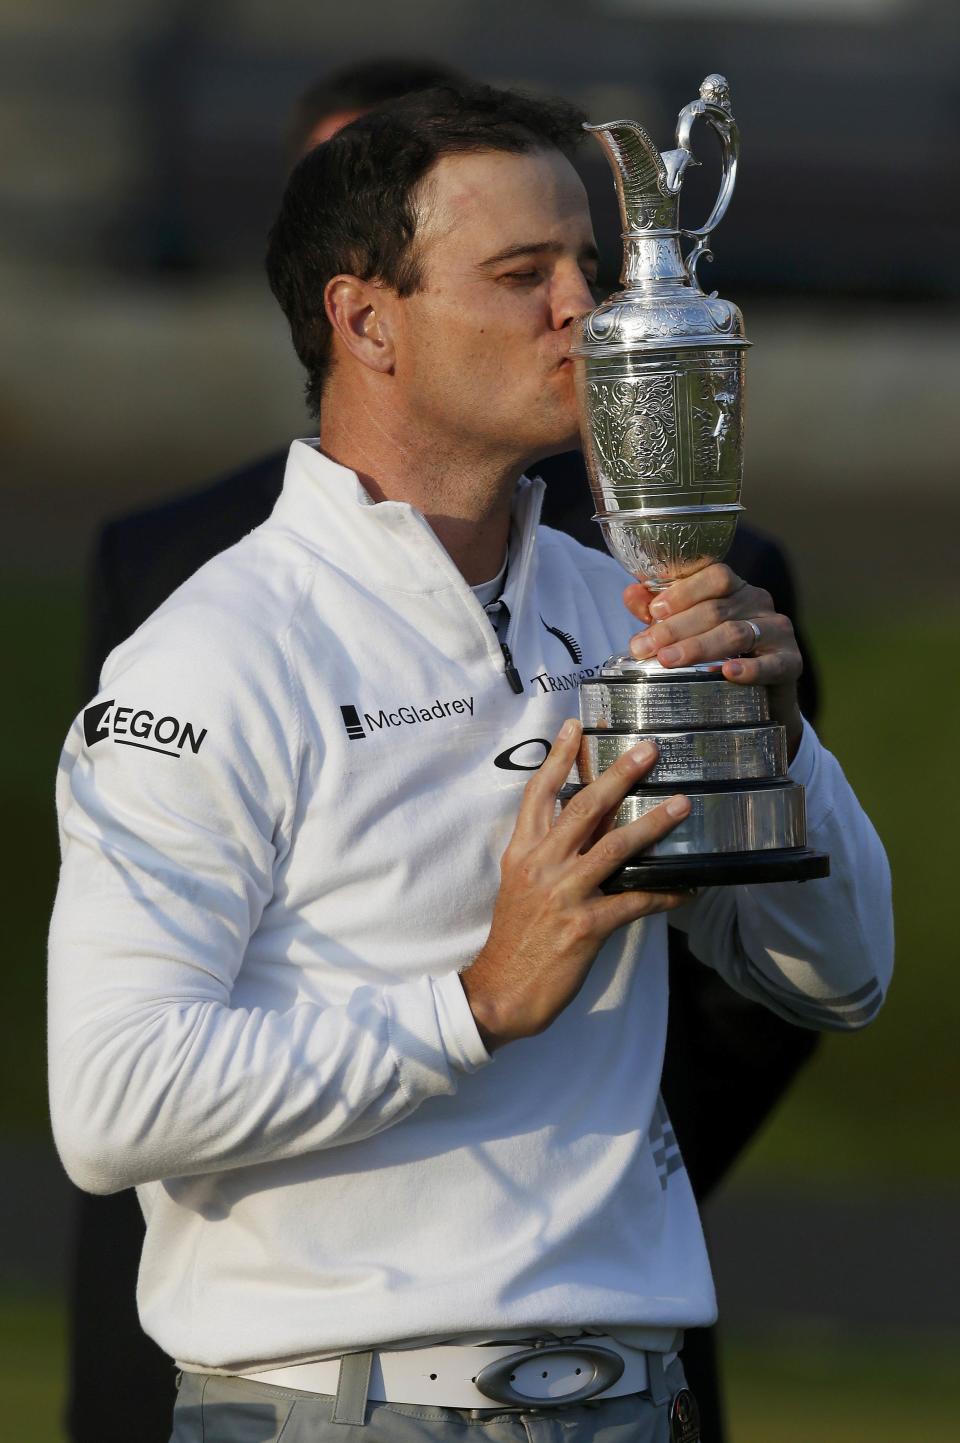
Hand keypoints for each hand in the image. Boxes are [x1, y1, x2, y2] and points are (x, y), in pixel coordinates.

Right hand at [461, 719, 690, 1050]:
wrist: (500, 991)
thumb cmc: (514, 939)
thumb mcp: (519, 886)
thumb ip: (546, 855)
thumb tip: (587, 829)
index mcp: (522, 853)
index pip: (538, 794)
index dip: (558, 758)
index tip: (575, 726)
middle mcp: (541, 866)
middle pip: (583, 809)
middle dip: (618, 775)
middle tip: (648, 749)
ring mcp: (563, 894)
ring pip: (614, 847)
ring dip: (652, 825)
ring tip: (682, 806)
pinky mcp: (585, 926)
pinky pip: (634, 901)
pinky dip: (664, 894)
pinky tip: (688, 889)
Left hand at [623, 564, 803, 758]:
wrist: (761, 697)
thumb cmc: (717, 655)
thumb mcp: (685, 630)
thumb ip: (659, 611)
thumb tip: (631, 593)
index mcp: (734, 588)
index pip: (714, 576)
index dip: (683, 592)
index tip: (653, 612)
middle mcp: (758, 602)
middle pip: (716, 609)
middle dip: (675, 628)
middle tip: (644, 647)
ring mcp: (778, 631)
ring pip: (736, 633)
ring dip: (698, 647)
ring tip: (667, 660)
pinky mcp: (791, 662)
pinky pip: (772, 664)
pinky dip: (750, 669)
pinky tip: (729, 673)